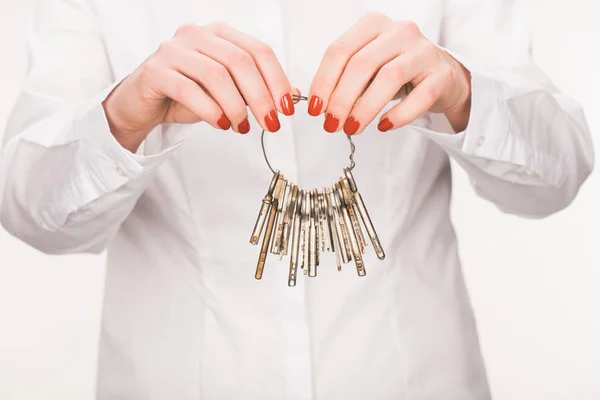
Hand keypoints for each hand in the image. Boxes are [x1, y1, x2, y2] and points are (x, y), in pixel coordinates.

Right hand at [103, 22, 295, 151]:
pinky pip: (189, 90)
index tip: (287, 109)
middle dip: (261, 97)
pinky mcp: (155, 71)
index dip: (277, 80)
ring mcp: (173, 49)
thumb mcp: (228, 93)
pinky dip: (211, 111)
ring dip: (237, 106)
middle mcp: (196, 34)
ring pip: (216, 75)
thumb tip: (293, 95)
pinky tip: (222, 124)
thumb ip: (257, 89)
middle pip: (240, 62)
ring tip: (242, 127)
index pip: (258, 51)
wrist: (142, 104)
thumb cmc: (186, 95)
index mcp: (219, 34)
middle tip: (271, 124)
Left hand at [307, 13, 471, 134]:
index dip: (323, 82)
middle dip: (341, 99)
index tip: (315, 109)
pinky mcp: (442, 75)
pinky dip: (398, 114)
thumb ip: (344, 80)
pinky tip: (383, 126)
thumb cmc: (396, 72)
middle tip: (332, 124)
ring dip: (365, 108)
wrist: (441, 76)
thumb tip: (321, 107)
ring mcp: (423, 51)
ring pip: (389, 77)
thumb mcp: (367, 69)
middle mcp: (400, 31)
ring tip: (352, 128)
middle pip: (362, 64)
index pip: (340, 51)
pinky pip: (419, 97)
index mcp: (373, 25)